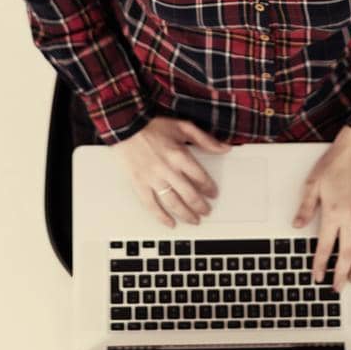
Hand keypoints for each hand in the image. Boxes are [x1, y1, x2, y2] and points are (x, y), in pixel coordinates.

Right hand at [115, 116, 229, 227]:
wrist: (126, 126)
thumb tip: (224, 148)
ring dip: (186, 214)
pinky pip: (151, 205)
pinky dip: (161, 217)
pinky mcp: (139, 184)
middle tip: (206, 211)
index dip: (209, 188)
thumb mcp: (183, 126)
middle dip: (201, 206)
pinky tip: (170, 223)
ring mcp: (153, 179)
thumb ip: (205, 139)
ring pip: (173, 203)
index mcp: (180, 155)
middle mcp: (167, 169)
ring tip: (194, 220)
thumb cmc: (153, 126)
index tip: (213, 193)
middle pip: (189, 194)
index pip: (200, 177)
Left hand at [290, 127, 350, 288]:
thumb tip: (296, 226)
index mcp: (332, 212)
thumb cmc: (334, 164)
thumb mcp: (312, 183)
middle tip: (336, 287)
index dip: (320, 264)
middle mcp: (350, 218)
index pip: (324, 246)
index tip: (317, 276)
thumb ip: (305, 207)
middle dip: (340, 274)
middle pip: (345, 254)